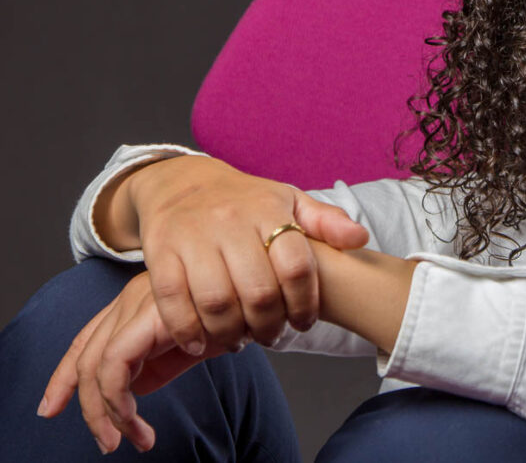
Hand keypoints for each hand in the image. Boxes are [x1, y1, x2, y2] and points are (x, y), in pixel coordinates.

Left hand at [38, 271, 226, 453]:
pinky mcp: (150, 315)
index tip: (51, 406)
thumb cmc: (240, 309)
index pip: (89, 340)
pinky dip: (118, 398)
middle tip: (105, 441)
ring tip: (129, 438)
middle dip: (83, 402)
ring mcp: (138, 303)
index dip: (65, 375)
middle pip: (85, 352)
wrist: (271, 287)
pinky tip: (137, 418)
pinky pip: (115, 365)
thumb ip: (162, 361)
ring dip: (106, 410)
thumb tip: (135, 390)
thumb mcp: (194, 341)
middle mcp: (131, 298)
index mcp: (138, 303)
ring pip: (96, 364)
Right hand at [123, 155, 368, 354]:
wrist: (182, 182)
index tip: (304, 321)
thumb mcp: (290, 201)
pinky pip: (173, 301)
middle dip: (270, 325)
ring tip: (242, 340)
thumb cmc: (246, 201)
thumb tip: (360, 239)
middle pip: (258, 291)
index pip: (296, 266)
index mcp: (268, 210)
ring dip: (232, 333)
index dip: (305, 303)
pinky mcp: (159, 252)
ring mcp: (192, 237)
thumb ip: (327, 222)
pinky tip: (201, 342)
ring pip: (217, 301)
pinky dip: (187, 330)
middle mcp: (230, 221)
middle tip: (272, 336)